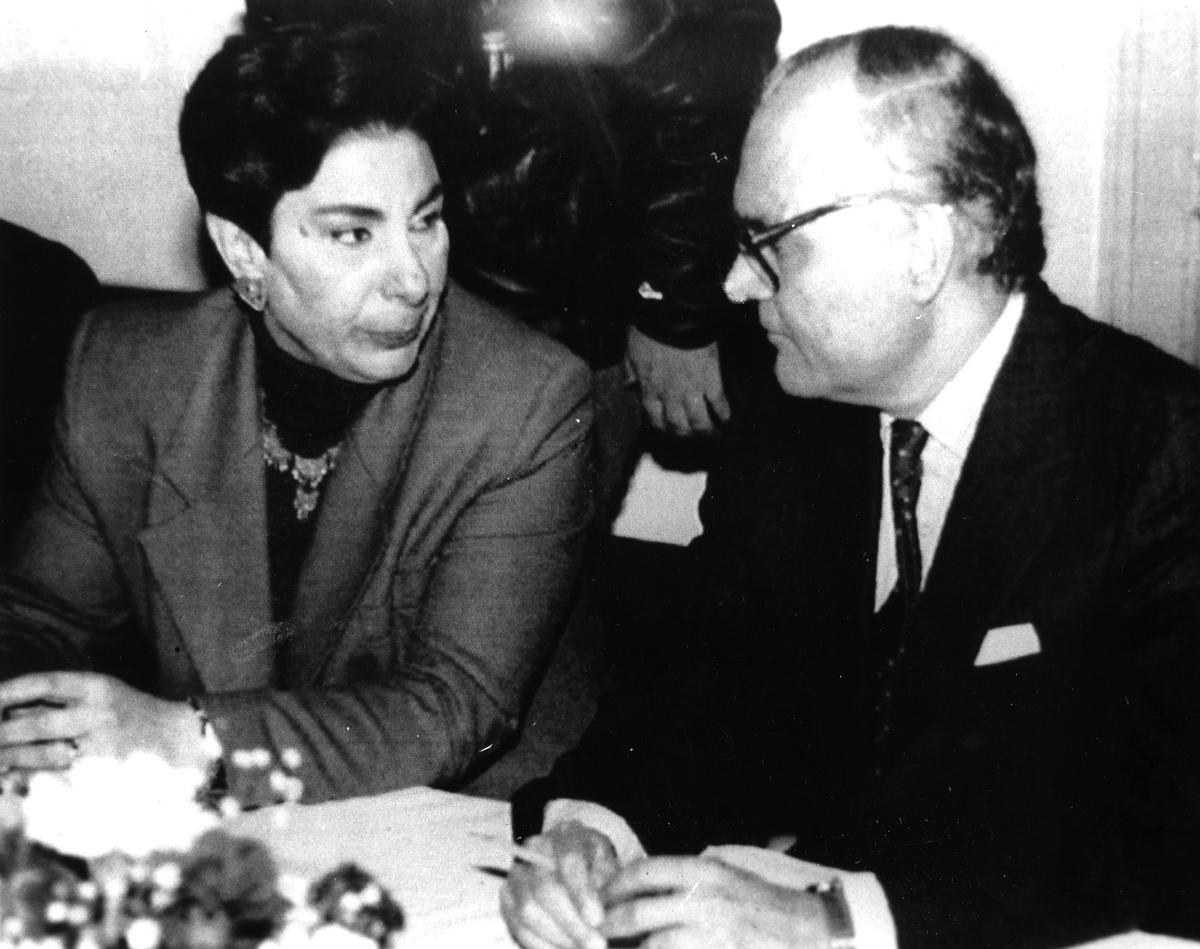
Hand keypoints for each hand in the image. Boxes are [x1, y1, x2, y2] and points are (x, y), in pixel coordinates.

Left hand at [0, 672, 205, 772]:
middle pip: (36, 724)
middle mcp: (99, 715)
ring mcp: (101, 748)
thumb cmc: (132, 716)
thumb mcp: (103, 695)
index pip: (45, 684)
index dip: (11, 691)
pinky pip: (58, 780)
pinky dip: (32, 782)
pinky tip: (16, 782)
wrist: (182, 740)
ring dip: (11, 760)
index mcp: (99, 687)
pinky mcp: (103, 776)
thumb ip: (60, 702)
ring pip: (41, 755)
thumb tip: (8, 711)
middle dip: (2, 734)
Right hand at [500, 821, 620, 948]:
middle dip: (571, 923)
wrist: (582, 871)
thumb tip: (599, 917)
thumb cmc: (599, 870)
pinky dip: (540, 945)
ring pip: (528, 910)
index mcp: (568, 834)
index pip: (569, 860)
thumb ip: (608, 887)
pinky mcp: (508, 898)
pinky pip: (516, 926)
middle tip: (595, 944)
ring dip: (557, 937)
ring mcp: (518, 872)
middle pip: (544, 888)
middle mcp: (537, 847)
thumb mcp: (612, 869)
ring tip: (582, 948)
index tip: (597, 919)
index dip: (582, 892)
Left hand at [600, 857, 830, 948]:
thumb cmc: (756, 900)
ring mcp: (710, 931)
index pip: (642, 873)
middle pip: (637, 912)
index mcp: (702, 870)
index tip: (598, 897)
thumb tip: (636, 886)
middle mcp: (703, 897)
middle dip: (609, 925)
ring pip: (652, 944)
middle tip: (594, 932)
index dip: (614, 886)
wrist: (803, 928)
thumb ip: (683, 878)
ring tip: (612, 947)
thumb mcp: (722, 874)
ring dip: (629, 948)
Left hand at [626, 326, 729, 435]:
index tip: (668, 428)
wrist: (674, 314)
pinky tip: (727, 418)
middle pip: (678, 426)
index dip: (662, 426)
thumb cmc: (650, 328)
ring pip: (699, 422)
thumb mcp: (631, 349)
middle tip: (691, 435)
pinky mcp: (711, 380)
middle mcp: (670, 395)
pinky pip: (719, 405)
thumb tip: (629, 385)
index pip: (655, 418)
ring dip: (706, 431)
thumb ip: (629, 369)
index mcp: (650, 387)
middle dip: (685, 434)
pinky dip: (724, 414)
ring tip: (713, 434)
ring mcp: (692, 390)